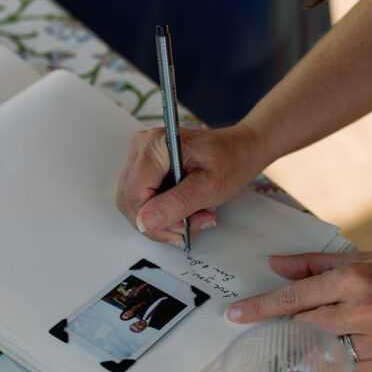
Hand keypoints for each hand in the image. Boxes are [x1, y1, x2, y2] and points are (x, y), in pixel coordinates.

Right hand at [116, 123, 266, 246]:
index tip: (183, 227)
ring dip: (163, 220)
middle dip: (160, 222)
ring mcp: (141, 157)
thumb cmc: (231, 160)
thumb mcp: (209, 187)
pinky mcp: (146, 168)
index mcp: (156, 145)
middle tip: (191, 226)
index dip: (155, 218)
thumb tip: (145, 222)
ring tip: (195, 218)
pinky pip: (143, 200)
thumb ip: (176, 204)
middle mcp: (142, 147)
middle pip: (131, 200)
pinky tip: (186, 213)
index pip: (135, 193)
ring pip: (135, 204)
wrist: (241, 149)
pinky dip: (164, 213)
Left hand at [225, 246, 371, 371]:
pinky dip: (347, 362)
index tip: (233, 315)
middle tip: (260, 336)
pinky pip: (354, 369)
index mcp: (355, 278)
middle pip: (305, 327)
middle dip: (279, 332)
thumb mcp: (371, 256)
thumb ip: (321, 263)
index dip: (261, 308)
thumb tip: (278, 264)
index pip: (296, 296)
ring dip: (321, 346)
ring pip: (330, 350)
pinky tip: (354, 351)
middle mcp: (364, 308)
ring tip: (329, 339)